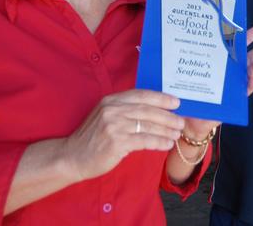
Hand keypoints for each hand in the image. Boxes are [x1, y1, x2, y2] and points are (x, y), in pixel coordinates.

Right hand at [62, 89, 183, 181]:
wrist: (72, 156)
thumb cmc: (93, 138)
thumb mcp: (106, 116)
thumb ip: (124, 110)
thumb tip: (154, 110)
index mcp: (111, 100)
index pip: (141, 95)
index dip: (160, 97)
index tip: (176, 101)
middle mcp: (112, 109)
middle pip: (147, 110)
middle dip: (167, 115)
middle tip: (181, 121)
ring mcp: (113, 125)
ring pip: (147, 125)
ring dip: (165, 130)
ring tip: (176, 134)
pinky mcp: (115, 142)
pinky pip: (144, 140)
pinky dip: (158, 142)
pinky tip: (166, 144)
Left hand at [181, 26, 252, 140]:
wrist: (190, 117)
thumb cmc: (190, 93)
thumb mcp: (190, 72)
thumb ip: (192, 57)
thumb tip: (186, 36)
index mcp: (222, 63)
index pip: (236, 48)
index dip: (246, 39)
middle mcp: (231, 73)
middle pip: (248, 59)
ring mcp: (234, 86)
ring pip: (249, 74)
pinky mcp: (233, 101)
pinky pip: (244, 92)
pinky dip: (249, 86)